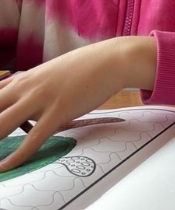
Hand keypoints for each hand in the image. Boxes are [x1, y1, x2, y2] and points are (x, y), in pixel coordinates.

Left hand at [0, 36, 155, 170]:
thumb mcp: (52, 73)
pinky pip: (33, 138)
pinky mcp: (58, 111)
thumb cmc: (85, 66)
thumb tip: (27, 105)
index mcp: (23, 79)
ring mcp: (41, 99)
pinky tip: (7, 166)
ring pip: (2, 124)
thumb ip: (35, 88)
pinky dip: (18, 155)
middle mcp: (26, 87)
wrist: (112, 60)